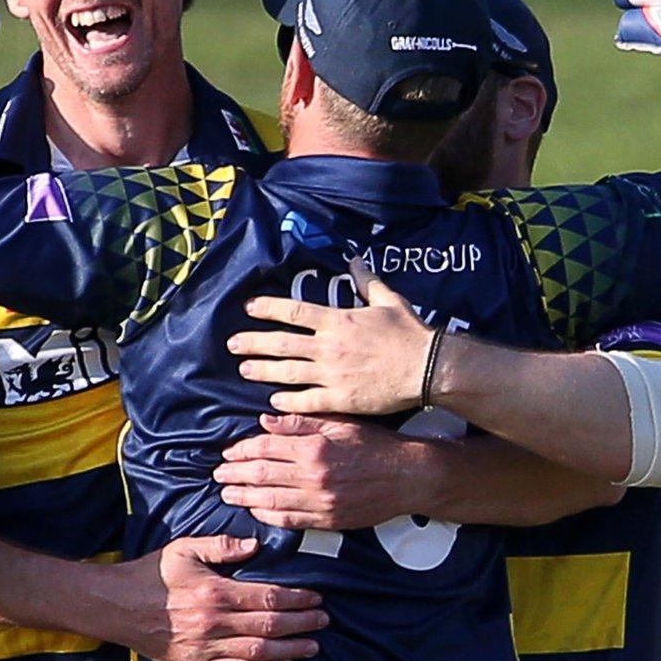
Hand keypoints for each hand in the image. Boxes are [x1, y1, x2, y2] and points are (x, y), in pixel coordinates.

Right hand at [101, 535, 326, 660]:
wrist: (115, 606)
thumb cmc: (150, 574)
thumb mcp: (184, 549)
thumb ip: (221, 546)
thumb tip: (256, 546)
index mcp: (215, 592)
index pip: (268, 597)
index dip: (297, 599)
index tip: (316, 598)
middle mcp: (215, 623)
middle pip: (271, 626)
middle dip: (302, 624)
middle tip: (324, 621)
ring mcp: (207, 647)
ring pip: (260, 652)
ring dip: (291, 650)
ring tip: (314, 646)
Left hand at [215, 413, 426, 529]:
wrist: (409, 477)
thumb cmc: (376, 445)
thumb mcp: (339, 422)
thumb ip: (300, 422)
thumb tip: (264, 420)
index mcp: (314, 447)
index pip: (265, 448)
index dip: (242, 451)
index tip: (228, 454)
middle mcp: (313, 475)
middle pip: (261, 475)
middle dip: (235, 475)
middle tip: (217, 475)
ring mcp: (320, 501)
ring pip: (270, 501)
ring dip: (244, 498)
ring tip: (227, 494)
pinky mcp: (328, 520)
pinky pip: (290, 520)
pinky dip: (268, 516)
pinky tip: (255, 512)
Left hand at [231, 260, 431, 414]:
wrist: (428, 367)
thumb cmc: (410, 333)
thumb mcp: (389, 300)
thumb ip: (367, 281)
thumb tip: (354, 259)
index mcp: (338, 320)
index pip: (293, 311)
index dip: (267, 308)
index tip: (248, 308)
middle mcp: (328, 347)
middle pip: (281, 343)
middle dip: (253, 343)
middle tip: (232, 344)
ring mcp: (332, 374)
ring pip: (287, 372)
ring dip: (262, 371)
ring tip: (243, 370)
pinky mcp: (340, 398)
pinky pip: (306, 400)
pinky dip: (286, 401)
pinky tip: (272, 401)